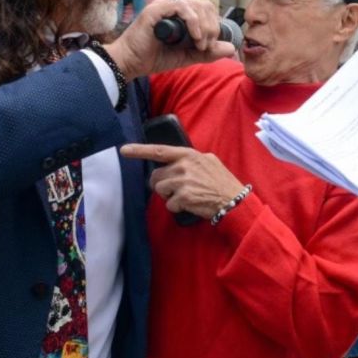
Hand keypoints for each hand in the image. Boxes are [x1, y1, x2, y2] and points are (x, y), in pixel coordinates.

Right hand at [105, 0, 235, 78]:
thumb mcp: (187, 56)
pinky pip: (182, 7)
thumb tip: (231, 48)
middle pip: (206, 5)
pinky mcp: (156, 9)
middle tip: (205, 46)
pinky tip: (194, 37)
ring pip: (197, 5)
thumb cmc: (155, 57)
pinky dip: (193, 22)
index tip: (209, 46)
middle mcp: (174, 7)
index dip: (214, 26)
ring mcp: (165, 6)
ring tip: (199, 44)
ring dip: (204, 26)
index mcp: (182, 15)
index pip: (208, 10)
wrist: (131, 64)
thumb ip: (208, 52)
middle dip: (212, 27)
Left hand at [121, 144, 244, 218]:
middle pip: (156, 176)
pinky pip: (169, 204)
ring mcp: (182, 181)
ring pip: (161, 191)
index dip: (140, 150)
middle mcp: (183, 166)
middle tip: (176, 189)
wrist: (233, 199)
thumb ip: (191, 159)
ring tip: (186, 196)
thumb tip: (177, 162)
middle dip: (161, 184)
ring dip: (170, 196)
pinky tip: (190, 204)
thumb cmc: (221, 181)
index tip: (124, 150)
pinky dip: (177, 207)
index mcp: (188, 155)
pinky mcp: (183, 197)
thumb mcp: (209, 161)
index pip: (159, 151)